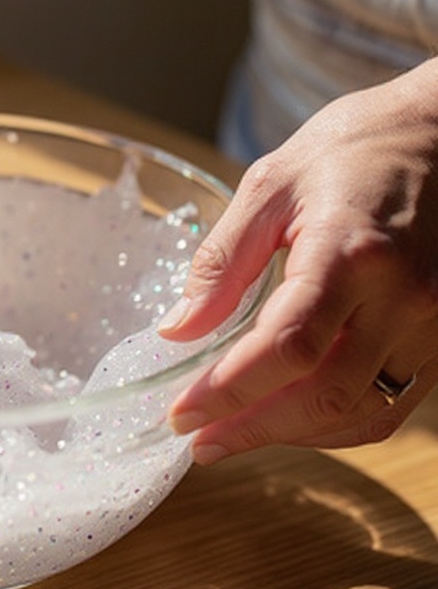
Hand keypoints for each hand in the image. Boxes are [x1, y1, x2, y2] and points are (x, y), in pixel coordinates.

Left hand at [160, 62, 437, 463]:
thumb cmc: (353, 148)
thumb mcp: (269, 186)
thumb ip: (222, 263)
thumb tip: (177, 330)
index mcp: (352, 252)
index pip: (284, 348)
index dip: (228, 391)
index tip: (181, 414)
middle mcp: (404, 297)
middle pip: (323, 394)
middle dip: (251, 428)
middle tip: (198, 440)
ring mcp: (435, 322)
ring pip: (361, 412)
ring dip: (291, 435)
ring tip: (233, 434)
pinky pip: (392, 404)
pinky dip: (336, 423)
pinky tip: (291, 418)